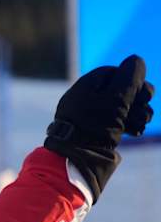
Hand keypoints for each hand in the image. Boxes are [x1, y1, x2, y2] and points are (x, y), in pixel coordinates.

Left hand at [43, 54, 153, 199]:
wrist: (77, 161)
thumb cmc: (95, 127)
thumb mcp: (116, 99)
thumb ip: (129, 78)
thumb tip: (136, 60)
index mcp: (85, 87)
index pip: (115, 73)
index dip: (133, 80)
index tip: (143, 94)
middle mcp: (85, 100)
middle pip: (120, 90)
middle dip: (138, 98)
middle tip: (145, 106)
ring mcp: (90, 117)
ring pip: (121, 107)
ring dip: (136, 112)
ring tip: (141, 123)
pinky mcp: (95, 133)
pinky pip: (115, 122)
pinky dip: (128, 124)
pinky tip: (136, 131)